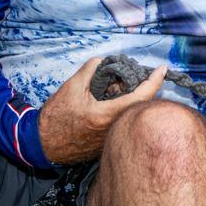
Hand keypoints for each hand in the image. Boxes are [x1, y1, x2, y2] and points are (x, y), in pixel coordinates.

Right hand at [38, 58, 165, 164]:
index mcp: (108, 114)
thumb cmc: (56, 117)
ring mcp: (112, 138)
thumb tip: (105, 61)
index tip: (162, 68)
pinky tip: (106, 102)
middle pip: (138, 104)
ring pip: (129, 113)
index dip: (155, 81)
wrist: (43, 145)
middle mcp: (115, 129)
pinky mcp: (108, 144)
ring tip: (109, 88)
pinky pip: (121, 122)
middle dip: (136, 86)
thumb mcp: (71, 87)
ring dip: (126, 98)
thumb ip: (91, 69)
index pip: (141, 96)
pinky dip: (119, 109)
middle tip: (123, 76)